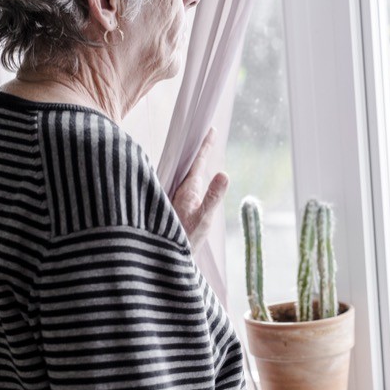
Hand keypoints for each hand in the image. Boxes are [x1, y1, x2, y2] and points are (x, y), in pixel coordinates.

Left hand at [171, 128, 229, 249]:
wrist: (165, 260)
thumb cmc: (184, 240)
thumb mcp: (202, 219)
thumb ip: (212, 197)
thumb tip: (224, 173)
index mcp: (187, 188)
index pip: (198, 162)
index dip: (205, 146)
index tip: (210, 129)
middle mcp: (180, 190)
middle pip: (190, 164)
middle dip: (198, 150)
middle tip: (205, 133)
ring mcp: (176, 198)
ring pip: (185, 175)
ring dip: (193, 163)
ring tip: (199, 152)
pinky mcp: (175, 207)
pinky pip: (183, 185)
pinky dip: (190, 176)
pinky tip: (191, 179)